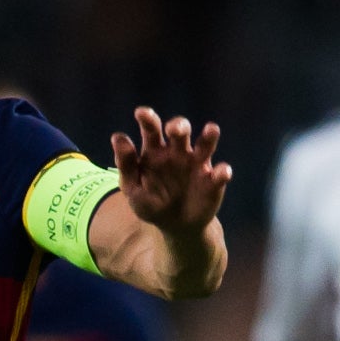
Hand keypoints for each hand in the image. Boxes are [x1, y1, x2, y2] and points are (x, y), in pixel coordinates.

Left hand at [107, 108, 232, 237]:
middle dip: (178, 125)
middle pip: (180, 131)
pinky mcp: (213, 181)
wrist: (174, 227)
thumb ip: (125, 164)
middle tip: (173, 129)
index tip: (142, 113)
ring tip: (210, 130)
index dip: (148, 119)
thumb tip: (117, 137)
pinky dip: (222, 172)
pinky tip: (221, 172)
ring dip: (209, 137)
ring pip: (205, 144)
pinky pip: (220, 173)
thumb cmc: (150, 203)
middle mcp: (178, 152)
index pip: (151, 129)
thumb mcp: (132, 188)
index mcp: (155, 151)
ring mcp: (197, 164)